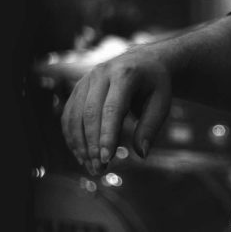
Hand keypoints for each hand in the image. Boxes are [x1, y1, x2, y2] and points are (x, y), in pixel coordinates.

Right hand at [61, 46, 171, 175]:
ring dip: (79, 144)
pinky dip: (72, 137)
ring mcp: (86, 79)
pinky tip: (81, 155)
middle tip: (99, 170)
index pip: (112, 108)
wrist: (143, 61)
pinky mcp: (78, 88)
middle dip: (92, 145)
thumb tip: (141, 154)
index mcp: (125, 74)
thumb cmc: (155, 85)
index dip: (107, 135)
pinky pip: (68, 114)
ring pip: (75, 115)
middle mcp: (101, 73)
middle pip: (90, 113)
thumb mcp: (161, 103)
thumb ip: (150, 127)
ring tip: (91, 167)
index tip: (106, 159)